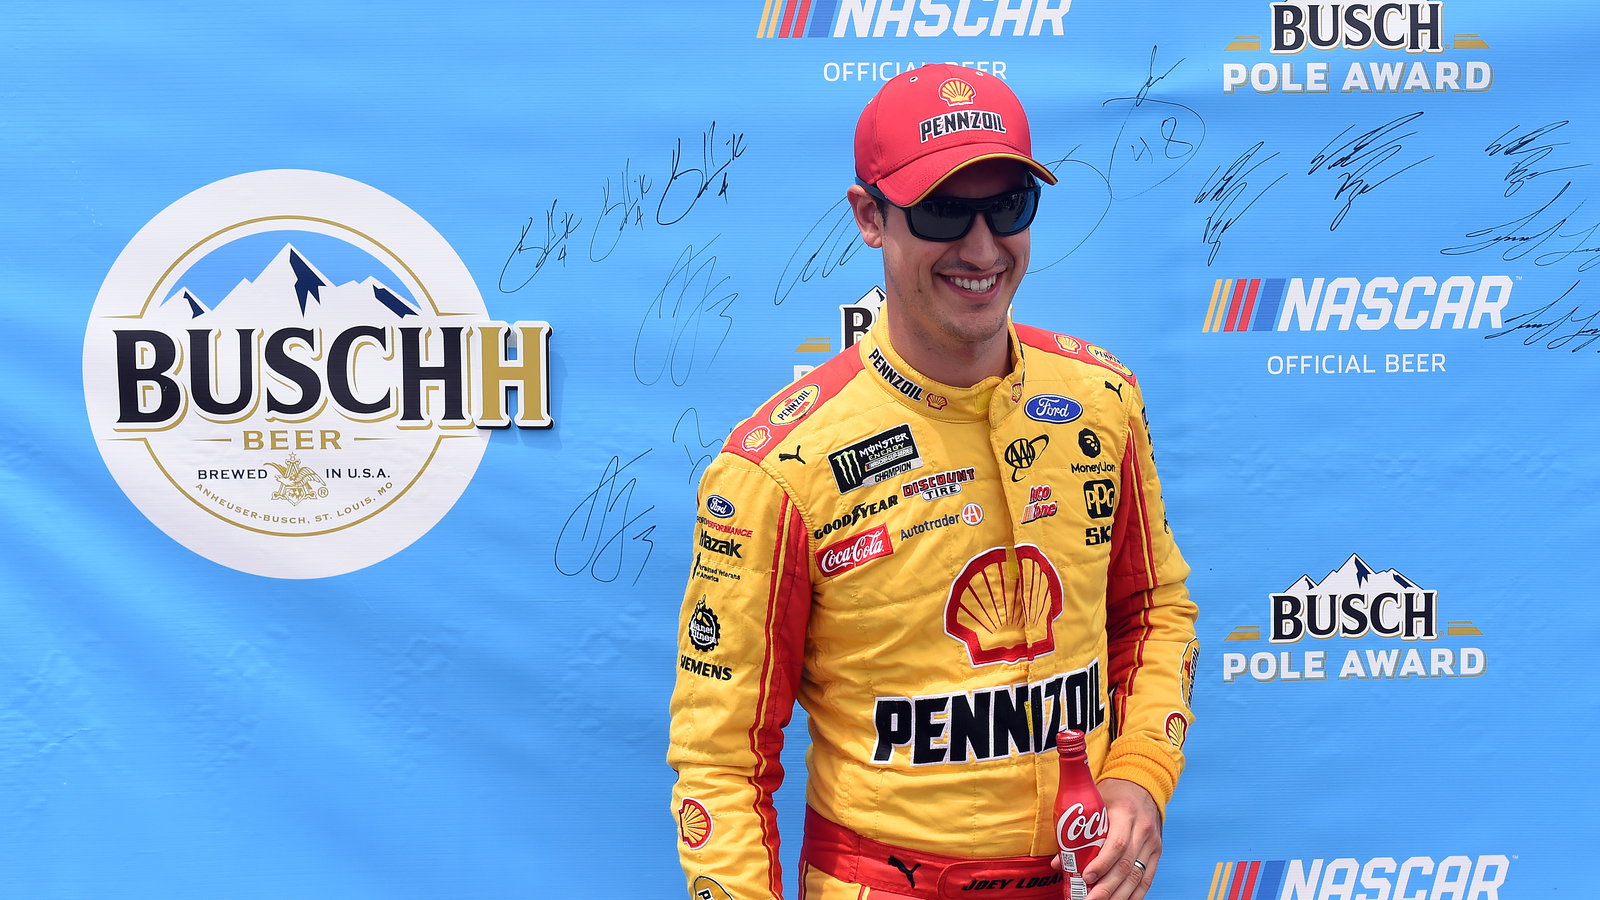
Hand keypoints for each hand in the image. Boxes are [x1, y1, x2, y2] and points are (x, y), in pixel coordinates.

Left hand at [1082, 778, 1160, 899]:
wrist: (1142, 784)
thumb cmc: (1112, 794)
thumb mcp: (1094, 804)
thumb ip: (1077, 830)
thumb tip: (1058, 863)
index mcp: (1126, 813)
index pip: (1117, 844)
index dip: (1102, 864)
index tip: (1086, 877)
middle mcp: (1143, 829)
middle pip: (1126, 865)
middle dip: (1107, 887)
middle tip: (1089, 899)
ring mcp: (1153, 842)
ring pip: (1137, 876)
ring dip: (1119, 895)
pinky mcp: (1157, 852)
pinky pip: (1147, 878)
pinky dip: (1135, 894)